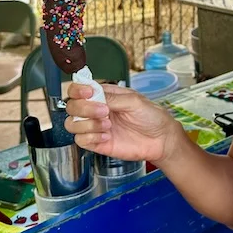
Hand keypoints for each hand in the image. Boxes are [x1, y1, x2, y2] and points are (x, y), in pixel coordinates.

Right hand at [65, 83, 181, 163]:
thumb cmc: (151, 116)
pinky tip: (107, 137)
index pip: (78, 89)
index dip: (78, 90)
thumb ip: (112, 98)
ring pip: (72, 124)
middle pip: (71, 106)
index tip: (88, 93)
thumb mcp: (134, 101)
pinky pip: (80, 141)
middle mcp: (95, 110)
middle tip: (105, 112)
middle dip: (84, 109)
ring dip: (87, 125)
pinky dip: (91, 138)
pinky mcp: (97, 143)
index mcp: (104, 95)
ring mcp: (95, 127)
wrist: (161, 139)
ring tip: (108, 125)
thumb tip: (93, 95)